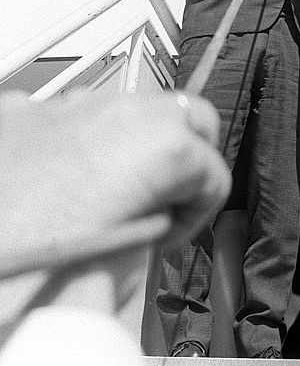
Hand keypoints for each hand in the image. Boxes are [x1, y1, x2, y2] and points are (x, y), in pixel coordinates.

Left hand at [1, 89, 230, 253]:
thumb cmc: (16, 249)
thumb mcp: (110, 261)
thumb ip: (148, 240)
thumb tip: (155, 234)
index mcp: (153, 148)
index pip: (214, 171)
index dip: (200, 212)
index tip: (172, 234)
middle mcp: (118, 112)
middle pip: (190, 116)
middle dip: (189, 158)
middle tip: (166, 201)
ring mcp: (73, 104)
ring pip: (137, 107)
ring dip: (142, 144)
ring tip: (119, 192)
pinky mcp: (30, 108)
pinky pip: (83, 113)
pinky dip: (92, 138)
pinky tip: (67, 179)